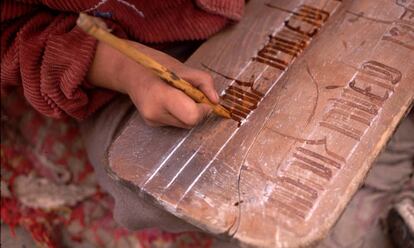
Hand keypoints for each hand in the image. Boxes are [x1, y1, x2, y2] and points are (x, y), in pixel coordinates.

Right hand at [87, 40, 218, 128]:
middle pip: (190, 123)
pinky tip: (172, 101)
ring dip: (190, 112)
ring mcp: (152, 120)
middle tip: (193, 94)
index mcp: (161, 96)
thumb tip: (216, 101)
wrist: (130, 71)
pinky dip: (180, 113)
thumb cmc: (157, 65)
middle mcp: (154, 113)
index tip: (204, 99)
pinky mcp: (152, 123)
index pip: (192, 116)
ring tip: (180, 95)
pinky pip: (176, 123)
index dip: (203, 109)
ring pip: (185, 125)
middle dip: (198, 111)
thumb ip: (204, 82)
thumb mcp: (183, 68)